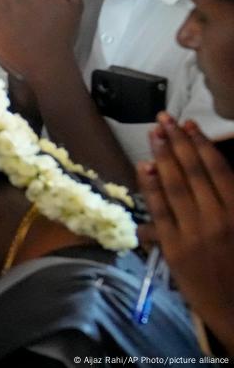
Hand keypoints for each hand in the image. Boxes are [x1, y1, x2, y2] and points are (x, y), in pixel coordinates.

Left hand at [137, 114, 233, 350]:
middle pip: (193, 173)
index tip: (189, 125)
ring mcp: (194, 233)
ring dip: (162, 157)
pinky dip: (150, 187)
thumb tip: (216, 172)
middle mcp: (219, 218)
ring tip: (154, 134)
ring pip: (175, 187)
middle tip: (163, 119)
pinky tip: (143, 166)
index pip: (219, 170)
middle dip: (177, 143)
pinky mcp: (174, 248)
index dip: (202, 145)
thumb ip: (231, 201)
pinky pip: (159, 211)